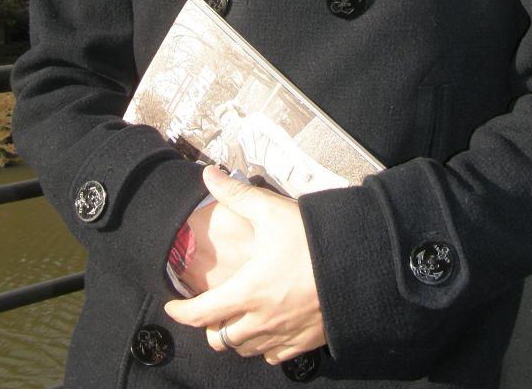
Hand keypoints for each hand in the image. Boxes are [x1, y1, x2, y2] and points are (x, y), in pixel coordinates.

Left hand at [164, 165, 325, 363]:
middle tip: (211, 310)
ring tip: (238, 317)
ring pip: (246, 349)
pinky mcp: (305, 341)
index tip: (172, 307)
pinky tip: (268, 327)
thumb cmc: (312, 238)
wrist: (358, 263)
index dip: (181, 312)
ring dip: (236, 335)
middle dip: (210, 327)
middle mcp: (261, 320)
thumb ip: (236, 195)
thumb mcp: (271, 210)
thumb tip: (209, 176)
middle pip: (221, 339)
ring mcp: (284, 334)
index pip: (201, 313)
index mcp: (247, 291)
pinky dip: (264, 345)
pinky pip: (274, 355)